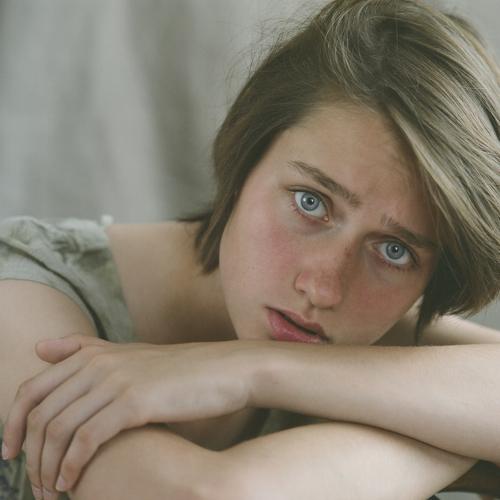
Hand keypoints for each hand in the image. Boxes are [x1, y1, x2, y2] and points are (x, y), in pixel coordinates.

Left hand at [3, 334, 253, 495]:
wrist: (220, 370)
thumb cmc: (174, 370)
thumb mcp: (127, 353)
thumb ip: (83, 350)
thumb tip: (38, 348)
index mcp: (91, 354)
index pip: (31, 391)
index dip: (11, 425)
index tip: (11, 454)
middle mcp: (98, 363)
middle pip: (39, 415)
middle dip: (30, 456)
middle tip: (35, 485)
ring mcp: (115, 381)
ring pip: (58, 429)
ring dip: (47, 468)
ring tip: (52, 491)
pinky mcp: (134, 401)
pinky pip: (87, 438)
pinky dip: (72, 465)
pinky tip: (72, 484)